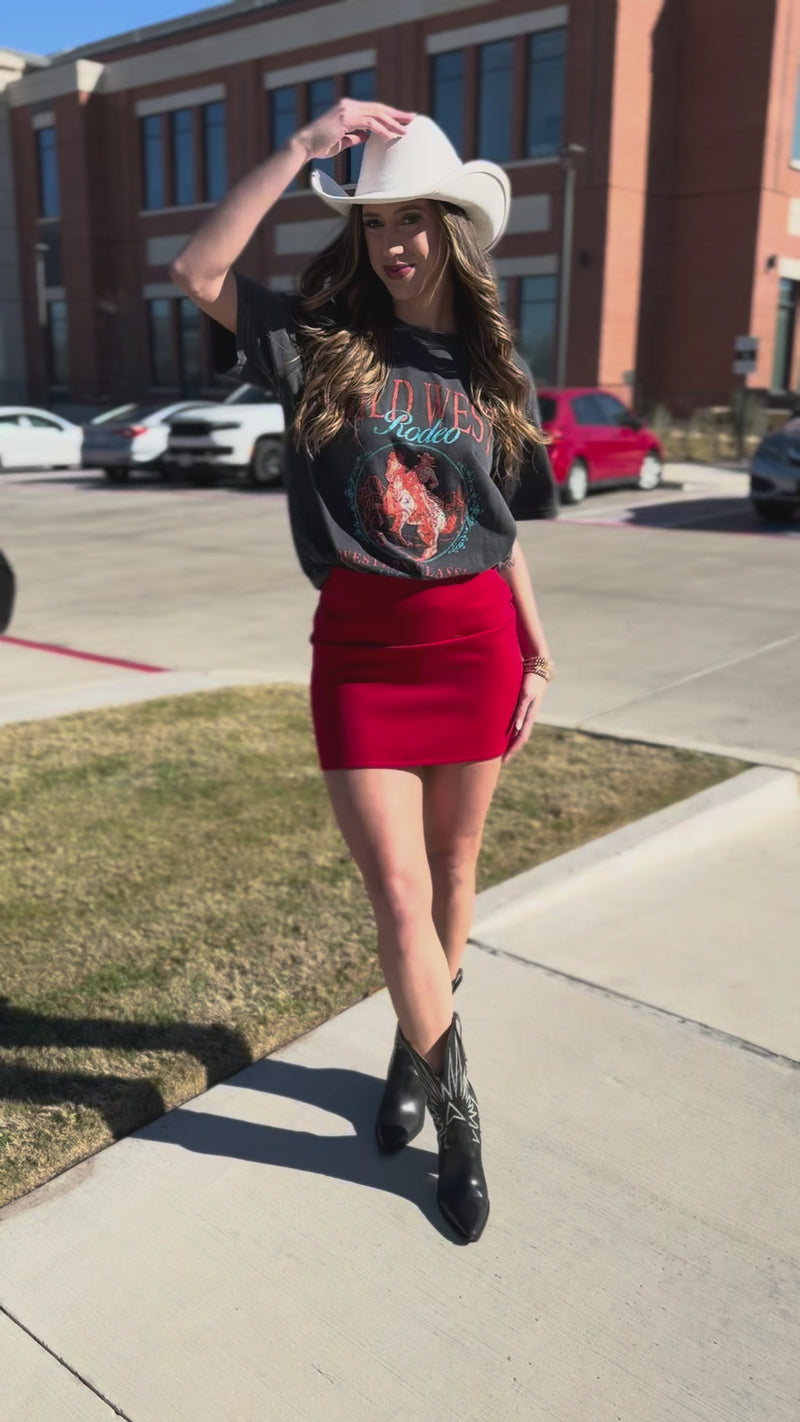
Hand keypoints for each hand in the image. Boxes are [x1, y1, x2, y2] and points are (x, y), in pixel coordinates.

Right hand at [296, 100, 414, 161]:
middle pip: (379, 108)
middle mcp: (348, 105)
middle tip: (413, 119)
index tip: (403, 119)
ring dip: (393, 123)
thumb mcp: (343, 140)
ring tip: (406, 131)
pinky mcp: (345, 118)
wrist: (304, 145)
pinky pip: (368, 123)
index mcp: (348, 108)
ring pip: (376, 114)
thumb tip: (368, 136)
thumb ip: (356, 136)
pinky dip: (381, 129)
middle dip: (397, 114)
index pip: (374, 109)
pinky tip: (391, 135)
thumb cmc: (321, 145)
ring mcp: (347, 110)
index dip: (390, 114)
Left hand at [503, 673, 547, 763]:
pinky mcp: (523, 706)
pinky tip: (505, 732)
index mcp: (530, 716)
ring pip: (518, 731)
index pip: (521, 739)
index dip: (513, 750)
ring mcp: (527, 712)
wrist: (538, 669)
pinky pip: (517, 723)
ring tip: (500, 750)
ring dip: (511, 741)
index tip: (504, 760)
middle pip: (520, 738)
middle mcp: (529, 717)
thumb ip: (521, 711)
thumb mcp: (526, 696)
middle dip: (511, 750)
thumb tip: (517, 729)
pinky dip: (511, 731)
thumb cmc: (531, 681)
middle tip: (501, 760)